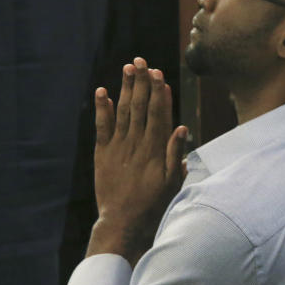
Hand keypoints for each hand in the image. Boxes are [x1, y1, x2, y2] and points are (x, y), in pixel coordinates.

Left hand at [87, 57, 187, 265]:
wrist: (122, 223)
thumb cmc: (152, 204)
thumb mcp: (172, 183)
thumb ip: (176, 154)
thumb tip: (182, 127)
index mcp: (155, 150)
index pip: (158, 113)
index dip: (158, 92)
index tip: (158, 73)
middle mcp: (136, 144)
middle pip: (139, 106)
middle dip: (141, 82)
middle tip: (141, 61)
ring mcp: (118, 147)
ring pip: (123, 111)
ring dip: (125, 88)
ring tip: (128, 68)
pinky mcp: (102, 153)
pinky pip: (102, 126)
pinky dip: (102, 108)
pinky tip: (102, 91)